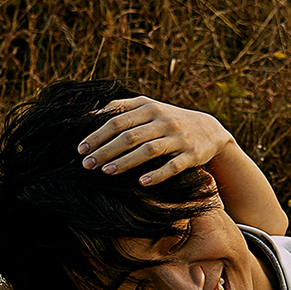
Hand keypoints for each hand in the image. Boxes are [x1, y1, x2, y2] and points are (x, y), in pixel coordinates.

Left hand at [78, 97, 240, 187]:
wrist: (210, 130)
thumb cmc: (170, 120)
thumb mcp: (150, 107)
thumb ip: (123, 107)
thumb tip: (93, 113)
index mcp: (149, 108)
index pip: (117, 121)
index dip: (97, 136)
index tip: (80, 150)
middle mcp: (163, 121)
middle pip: (129, 136)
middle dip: (106, 151)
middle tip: (87, 165)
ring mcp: (178, 138)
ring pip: (148, 150)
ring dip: (126, 162)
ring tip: (107, 172)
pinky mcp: (191, 155)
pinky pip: (173, 166)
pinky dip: (158, 174)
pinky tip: (142, 182)